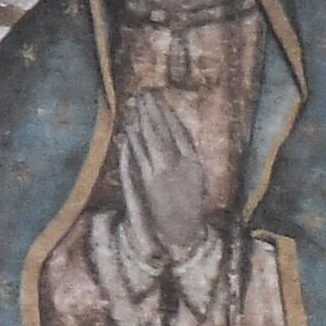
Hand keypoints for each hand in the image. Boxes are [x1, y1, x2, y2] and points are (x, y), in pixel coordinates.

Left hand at [114, 95, 215, 254]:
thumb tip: (175, 137)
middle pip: (164, 131)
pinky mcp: (150, 181)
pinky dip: (134, 141)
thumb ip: (187, 159)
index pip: (180, 132)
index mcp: (194, 163)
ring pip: (151, 141)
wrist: (184, 231)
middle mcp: (180, 164)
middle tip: (144, 95)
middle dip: (153, 112)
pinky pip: (140, 156)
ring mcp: (164, 172)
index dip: (168, 114)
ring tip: (135, 105)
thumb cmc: (191, 207)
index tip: (160, 100)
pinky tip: (129, 129)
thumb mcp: (196, 181)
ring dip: (142, 121)